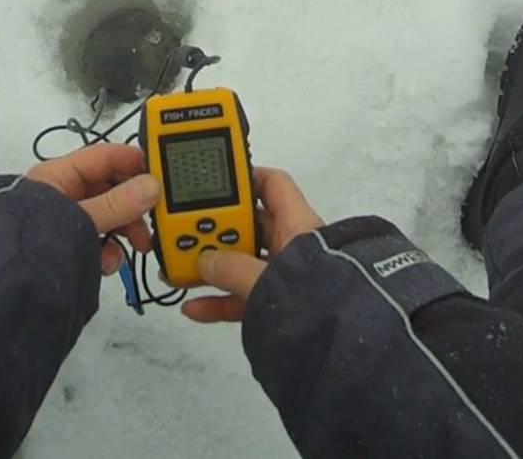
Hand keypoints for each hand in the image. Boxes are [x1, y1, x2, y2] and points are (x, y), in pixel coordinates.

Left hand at [27, 144, 160, 275]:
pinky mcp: (70, 245)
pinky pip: (98, 240)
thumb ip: (116, 204)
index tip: (161, 174)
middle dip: (134, 206)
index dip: (134, 161)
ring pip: (109, 217)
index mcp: (60, 176)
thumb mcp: (80, 220)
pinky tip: (103, 263)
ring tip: (135, 246)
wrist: (8, 287)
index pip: (105, 156)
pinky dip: (107, 251)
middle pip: (112, 189)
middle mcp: (64, 195)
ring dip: (124, 232)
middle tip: (153, 219)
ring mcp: (67, 222)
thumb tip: (150, 186)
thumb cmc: (31, 244)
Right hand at [182, 167, 322, 322]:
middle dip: (216, 230)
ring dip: (212, 267)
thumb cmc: (315, 298)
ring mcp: (285, 276)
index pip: (272, 185)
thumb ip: (232, 269)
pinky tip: (194, 308)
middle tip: (186, 232)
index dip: (245, 178)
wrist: (342, 344)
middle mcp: (291, 245)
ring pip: (242, 262)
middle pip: (248, 226)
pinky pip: (244, 295)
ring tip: (180, 270)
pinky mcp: (280, 305)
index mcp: (296, 225)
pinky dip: (220, 301)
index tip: (213, 183)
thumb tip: (204, 261)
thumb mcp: (267, 280)